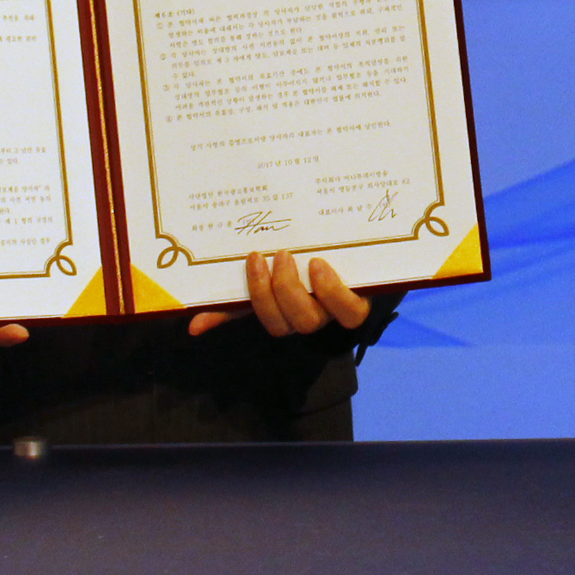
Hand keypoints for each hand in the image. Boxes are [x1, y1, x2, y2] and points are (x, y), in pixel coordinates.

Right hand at [188, 252, 387, 338]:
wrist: (382, 250)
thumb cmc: (323, 259)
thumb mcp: (282, 269)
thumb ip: (241, 295)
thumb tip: (192, 324)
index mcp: (289, 308)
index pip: (254, 318)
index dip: (228, 316)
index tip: (216, 294)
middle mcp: (312, 316)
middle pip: (283, 324)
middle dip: (268, 293)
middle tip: (269, 255)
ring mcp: (336, 312)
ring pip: (308, 321)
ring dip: (293, 292)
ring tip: (292, 257)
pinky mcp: (365, 303)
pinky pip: (347, 311)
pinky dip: (330, 291)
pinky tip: (319, 267)